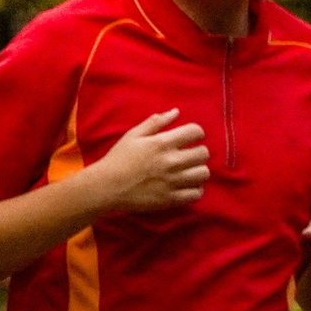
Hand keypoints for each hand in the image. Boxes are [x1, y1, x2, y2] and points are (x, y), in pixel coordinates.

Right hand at [91, 109, 209, 212]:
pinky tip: (187, 186)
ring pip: (203, 174)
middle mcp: (171, 161)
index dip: (197, 133)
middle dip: (199, 152)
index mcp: (162, 143)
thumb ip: (155, 122)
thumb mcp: (133, 135)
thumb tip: (175, 112)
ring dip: (199, 171)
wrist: (107, 186)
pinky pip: (196, 194)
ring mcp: (172, 181)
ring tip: (190, 172)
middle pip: (204, 154)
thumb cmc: (119, 158)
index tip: (192, 138)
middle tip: (190, 155)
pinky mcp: (171, 199)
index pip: (195, 132)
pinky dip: (195, 189)